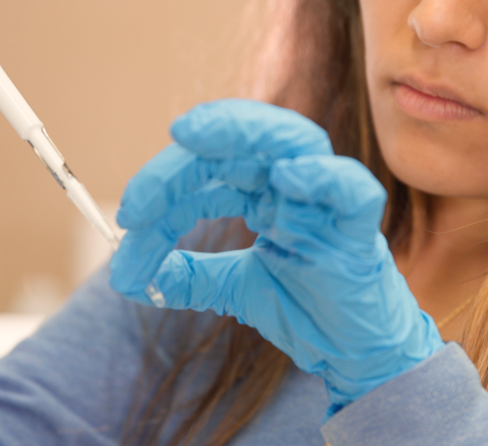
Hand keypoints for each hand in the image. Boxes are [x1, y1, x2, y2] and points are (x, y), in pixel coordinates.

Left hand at [112, 99, 444, 413]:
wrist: (354, 355)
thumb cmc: (308, 311)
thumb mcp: (233, 287)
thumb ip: (187, 275)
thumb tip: (127, 274)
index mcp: (268, 194)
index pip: (213, 169)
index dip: (167, 185)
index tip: (129, 218)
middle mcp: (297, 188)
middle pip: (245, 144)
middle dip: (190, 153)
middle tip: (145, 182)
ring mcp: (329, 205)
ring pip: (297, 141)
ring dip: (243, 131)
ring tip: (191, 136)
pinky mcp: (360, 233)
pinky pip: (352, 190)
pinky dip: (321, 178)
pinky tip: (286, 179)